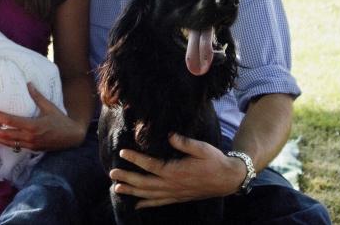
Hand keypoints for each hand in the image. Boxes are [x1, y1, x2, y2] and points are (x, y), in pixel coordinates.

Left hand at [0, 83, 84, 150]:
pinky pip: (15, 146)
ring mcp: (30, 145)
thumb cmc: (61, 121)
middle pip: (5, 135)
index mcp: (33, 126)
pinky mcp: (32, 149)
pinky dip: (5, 142)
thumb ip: (37, 96)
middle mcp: (30, 137)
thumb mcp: (50, 107)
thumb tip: (29, 83)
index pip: (11, 122)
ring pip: (9, 143)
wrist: (72, 137)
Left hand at [110, 134, 244, 208]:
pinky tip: (135, 205)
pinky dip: (146, 204)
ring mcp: (174, 193)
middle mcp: (172, 184)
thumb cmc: (214, 160)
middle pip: (145, 182)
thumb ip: (184, 142)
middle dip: (127, 177)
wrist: (228, 179)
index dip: (135, 158)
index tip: (123, 152)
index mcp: (176, 171)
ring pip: (149, 195)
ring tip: (116, 188)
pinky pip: (159, 203)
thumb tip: (169, 135)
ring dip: (132, 191)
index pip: (150, 165)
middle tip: (111, 172)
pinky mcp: (178, 198)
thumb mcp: (201, 148)